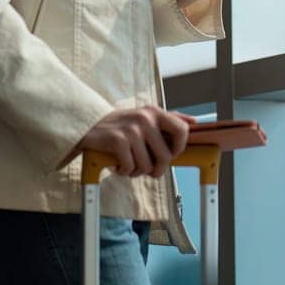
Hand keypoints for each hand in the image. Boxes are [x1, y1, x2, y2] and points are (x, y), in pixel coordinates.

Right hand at [74, 107, 197, 177]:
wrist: (88, 125)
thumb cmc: (121, 124)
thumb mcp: (146, 115)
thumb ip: (170, 118)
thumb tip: (195, 121)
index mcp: (155, 112)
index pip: (182, 130)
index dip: (179, 148)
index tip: (170, 155)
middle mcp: (145, 119)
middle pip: (165, 157)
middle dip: (157, 169)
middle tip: (146, 168)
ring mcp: (131, 129)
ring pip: (147, 166)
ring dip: (137, 172)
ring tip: (129, 164)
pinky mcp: (118, 141)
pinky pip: (130, 168)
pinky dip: (124, 171)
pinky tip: (118, 164)